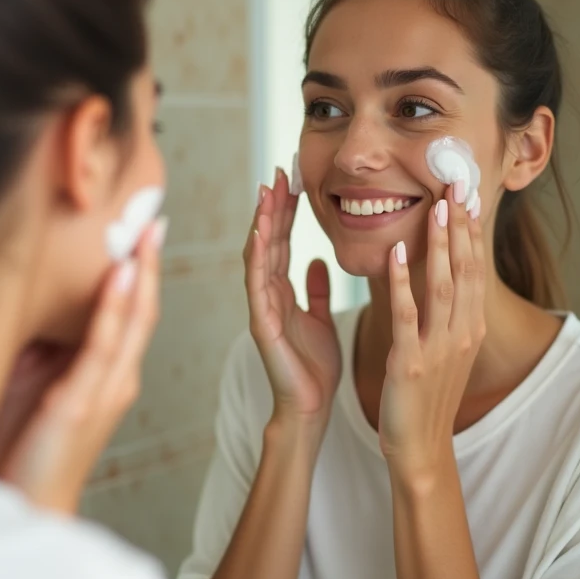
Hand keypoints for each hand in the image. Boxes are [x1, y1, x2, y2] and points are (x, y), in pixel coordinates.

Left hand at [0, 220, 164, 513]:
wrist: (23, 505)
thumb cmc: (25, 449)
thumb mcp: (34, 384)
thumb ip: (43, 348)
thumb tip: (29, 301)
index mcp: (109, 377)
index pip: (132, 315)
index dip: (141, 273)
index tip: (142, 233)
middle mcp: (116, 380)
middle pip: (142, 312)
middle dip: (149, 264)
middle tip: (155, 219)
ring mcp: (103, 391)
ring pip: (131, 323)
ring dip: (140, 276)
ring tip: (144, 235)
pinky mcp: (80, 403)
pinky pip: (102, 346)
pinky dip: (114, 308)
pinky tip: (121, 276)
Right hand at [244, 168, 340, 444]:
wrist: (310, 407)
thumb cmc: (314, 367)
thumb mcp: (322, 319)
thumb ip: (317, 290)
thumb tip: (320, 260)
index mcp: (282, 292)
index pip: (282, 241)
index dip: (286, 211)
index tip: (294, 179)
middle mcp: (268, 295)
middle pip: (267, 241)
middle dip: (273, 206)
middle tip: (281, 171)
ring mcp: (262, 308)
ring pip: (259, 257)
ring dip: (263, 223)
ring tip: (269, 191)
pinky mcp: (262, 325)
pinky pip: (258, 287)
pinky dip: (257, 260)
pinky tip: (261, 236)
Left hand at [378, 184, 485, 483]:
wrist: (421, 448)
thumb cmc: (427, 398)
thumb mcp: (447, 350)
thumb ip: (449, 314)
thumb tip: (448, 278)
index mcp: (470, 328)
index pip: (476, 268)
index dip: (471, 230)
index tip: (466, 194)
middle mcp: (462, 333)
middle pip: (466, 269)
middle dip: (461, 226)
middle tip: (457, 184)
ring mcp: (440, 348)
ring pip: (443, 286)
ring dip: (440, 245)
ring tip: (435, 208)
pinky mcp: (412, 361)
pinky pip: (407, 314)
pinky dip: (404, 281)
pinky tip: (398, 252)